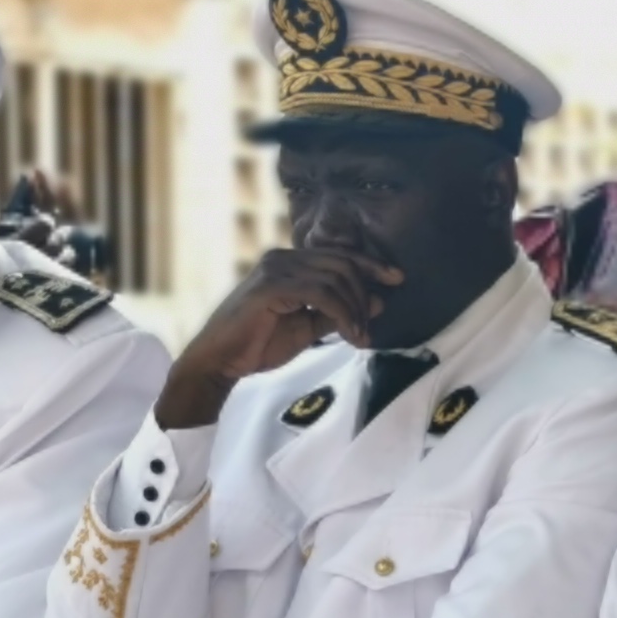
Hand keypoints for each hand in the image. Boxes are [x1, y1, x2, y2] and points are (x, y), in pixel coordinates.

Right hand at [155, 248, 404, 426]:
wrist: (219, 362)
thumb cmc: (257, 344)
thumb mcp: (307, 328)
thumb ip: (338, 313)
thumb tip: (378, 302)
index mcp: (290, 264)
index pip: (339, 255)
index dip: (371, 264)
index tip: (397, 278)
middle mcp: (283, 259)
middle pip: (342, 264)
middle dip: (364, 295)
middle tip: (369, 329)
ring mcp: (275, 270)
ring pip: (335, 279)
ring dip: (355, 310)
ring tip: (359, 338)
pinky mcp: (270, 287)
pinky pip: (321, 294)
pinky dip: (342, 314)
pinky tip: (349, 334)